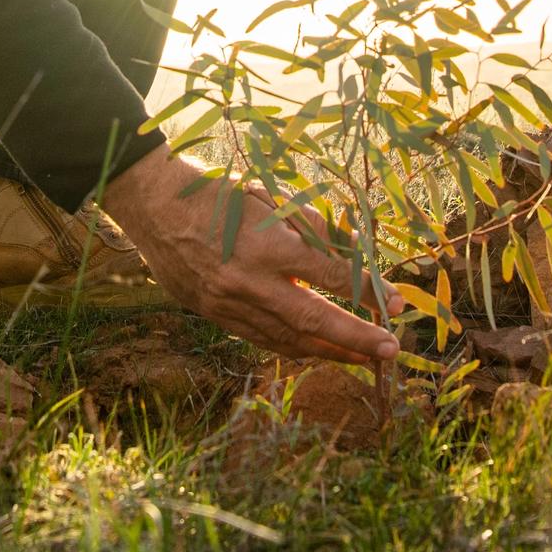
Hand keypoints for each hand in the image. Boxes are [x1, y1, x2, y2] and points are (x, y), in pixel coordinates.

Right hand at [99, 144, 405, 367]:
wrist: (154, 208)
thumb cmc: (217, 194)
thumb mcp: (270, 198)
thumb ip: (312, 229)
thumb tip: (353, 256)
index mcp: (266, 243)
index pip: (328, 274)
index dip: (367, 290)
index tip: (396, 303)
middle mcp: (248, 280)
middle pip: (313, 318)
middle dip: (355, 338)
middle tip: (390, 350)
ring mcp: (228, 303)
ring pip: (287, 338)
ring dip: (328, 351)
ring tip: (360, 358)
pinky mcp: (214, 315)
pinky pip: (261, 339)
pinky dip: (293, 346)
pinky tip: (315, 348)